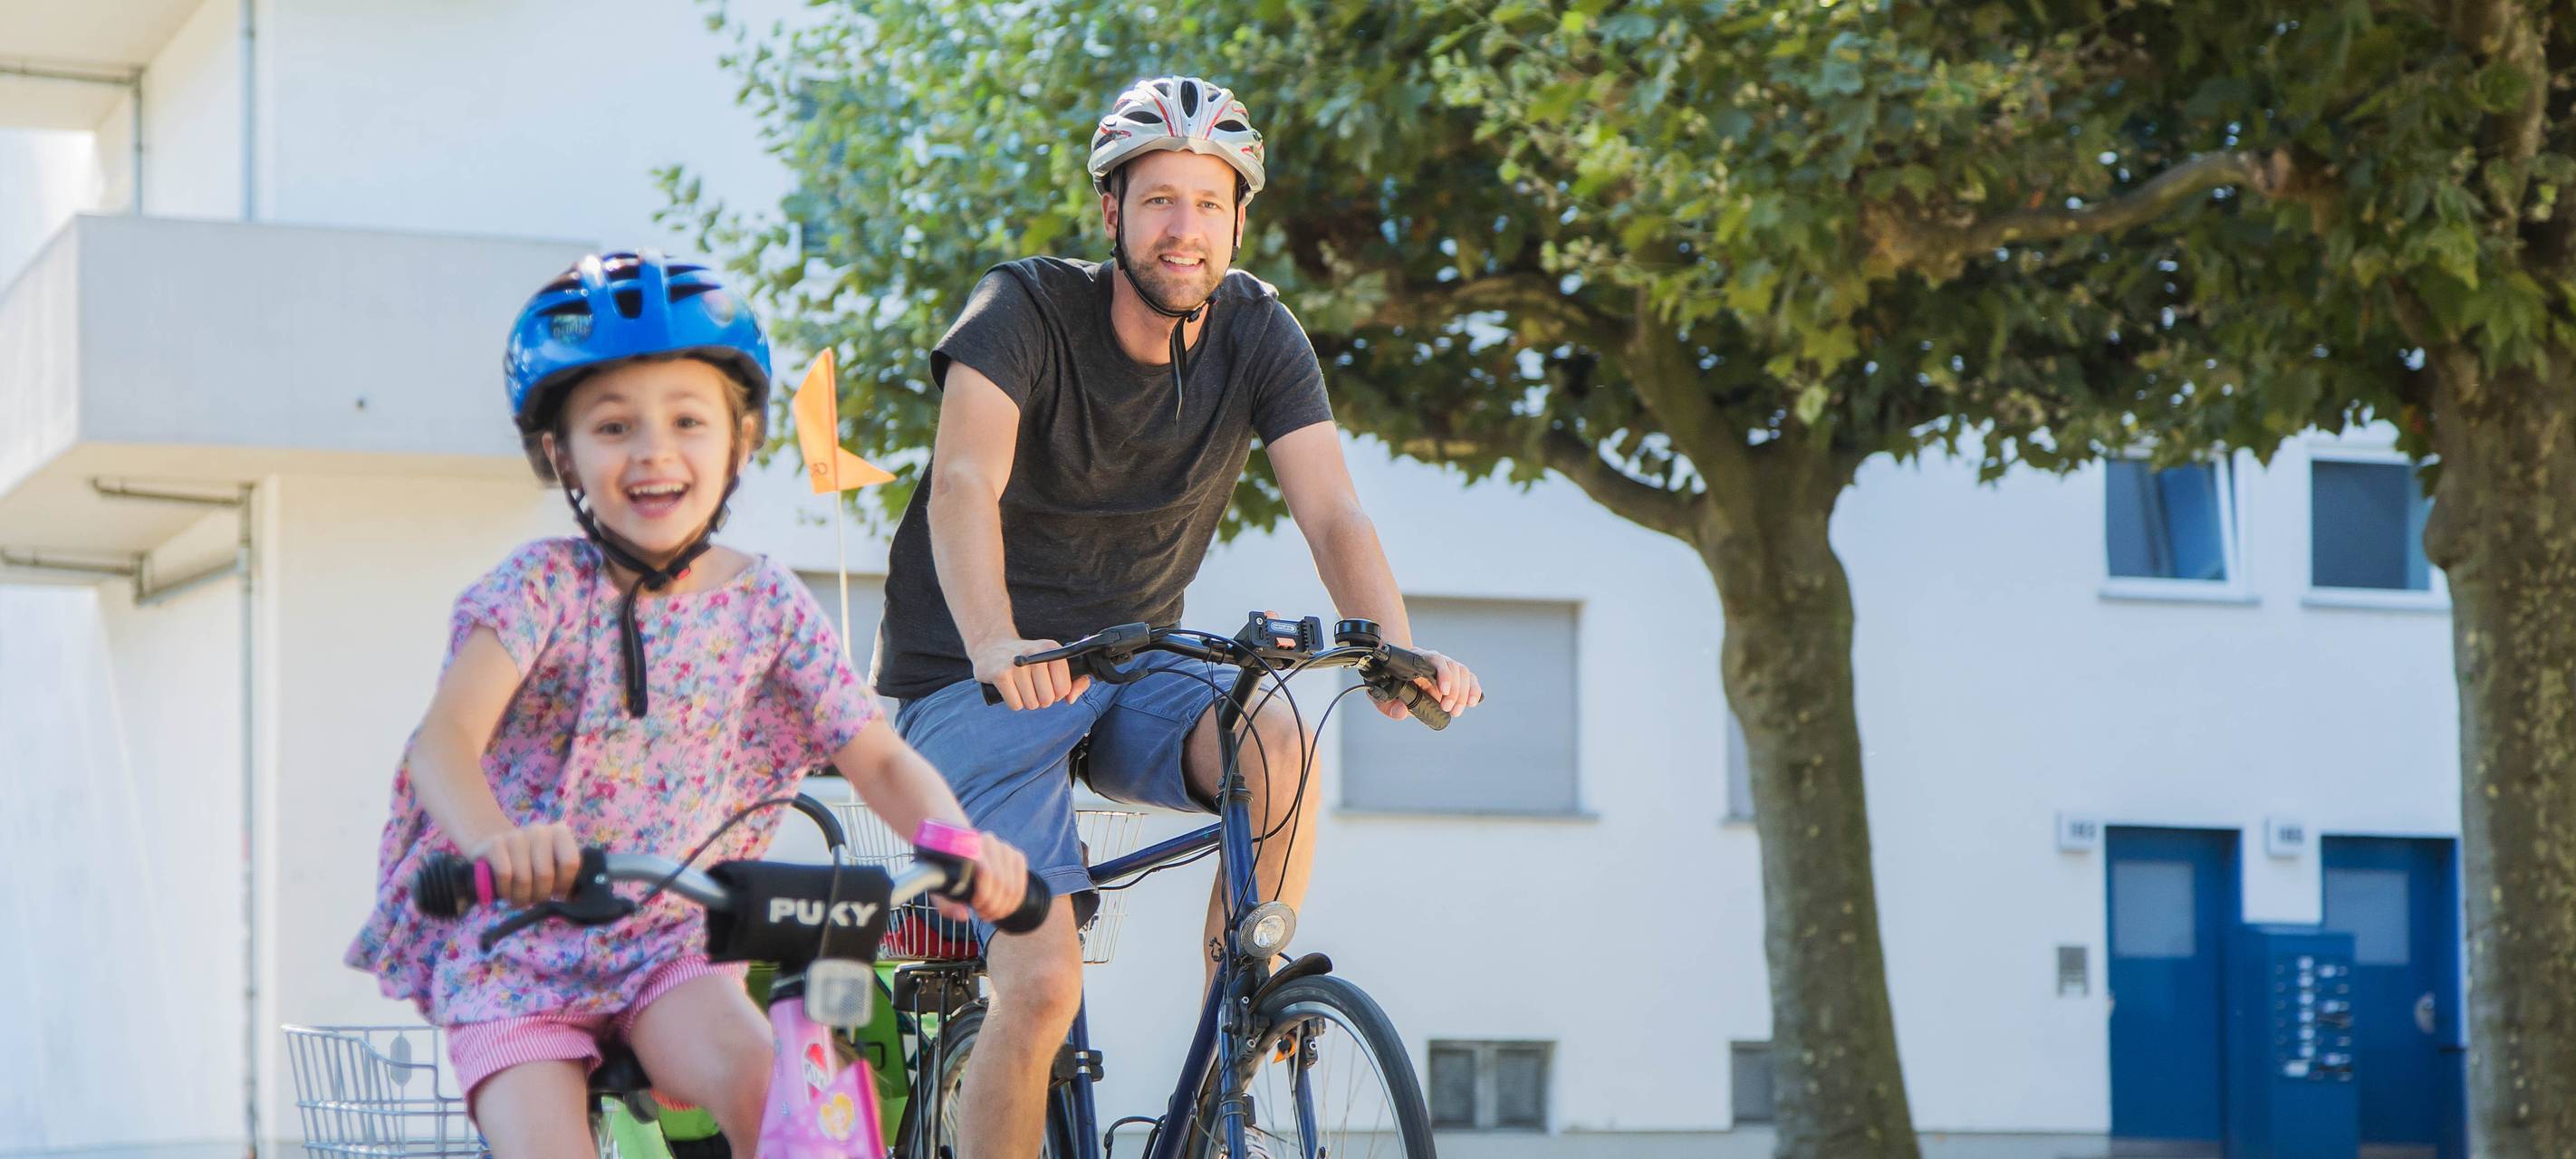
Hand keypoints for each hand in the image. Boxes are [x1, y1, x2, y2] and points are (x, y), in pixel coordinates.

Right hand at [466, 822, 581, 906]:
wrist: (493, 852)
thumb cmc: (530, 866)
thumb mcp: (552, 868)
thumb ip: (566, 878)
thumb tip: (576, 899)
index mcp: (559, 833)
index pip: (570, 862)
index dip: (563, 884)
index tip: (556, 892)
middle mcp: (539, 830)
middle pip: (545, 874)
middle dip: (539, 895)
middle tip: (534, 900)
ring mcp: (515, 835)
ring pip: (523, 877)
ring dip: (521, 897)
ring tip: (519, 898)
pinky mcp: (494, 843)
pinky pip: (504, 874)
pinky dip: (505, 890)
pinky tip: (504, 891)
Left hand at [932, 831, 1031, 924]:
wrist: (959, 856)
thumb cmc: (947, 876)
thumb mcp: (940, 891)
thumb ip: (947, 905)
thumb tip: (964, 916)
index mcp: (967, 845)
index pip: (986, 873)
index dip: (983, 897)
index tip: (975, 908)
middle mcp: (988, 841)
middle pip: (1001, 882)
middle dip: (994, 905)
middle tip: (984, 915)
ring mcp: (1005, 848)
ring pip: (1012, 886)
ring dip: (1004, 907)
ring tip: (992, 913)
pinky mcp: (1016, 856)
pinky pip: (1021, 884)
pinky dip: (1014, 902)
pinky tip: (1003, 908)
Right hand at [973, 636, 1089, 709]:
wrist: (991, 646)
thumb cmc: (1027, 659)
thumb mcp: (1052, 661)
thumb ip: (1075, 680)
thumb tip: (1071, 699)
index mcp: (1051, 648)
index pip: (1064, 688)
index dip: (1057, 693)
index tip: (1048, 684)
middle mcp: (1035, 653)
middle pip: (1048, 699)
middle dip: (1041, 699)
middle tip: (1032, 686)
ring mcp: (1016, 664)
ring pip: (1031, 704)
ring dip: (1026, 700)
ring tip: (1020, 686)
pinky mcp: (1000, 674)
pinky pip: (1016, 705)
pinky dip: (1014, 702)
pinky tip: (1010, 688)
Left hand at [1382, 648, 1482, 720]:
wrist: (1397, 676)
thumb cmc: (1390, 685)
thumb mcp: (1383, 696)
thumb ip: (1389, 705)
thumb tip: (1401, 713)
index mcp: (1417, 660)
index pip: (1435, 659)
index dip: (1444, 674)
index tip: (1444, 692)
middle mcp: (1435, 660)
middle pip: (1453, 667)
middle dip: (1454, 691)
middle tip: (1447, 709)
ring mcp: (1447, 667)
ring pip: (1463, 673)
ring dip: (1464, 693)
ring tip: (1455, 711)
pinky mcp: (1456, 676)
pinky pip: (1470, 679)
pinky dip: (1474, 690)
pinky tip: (1472, 703)